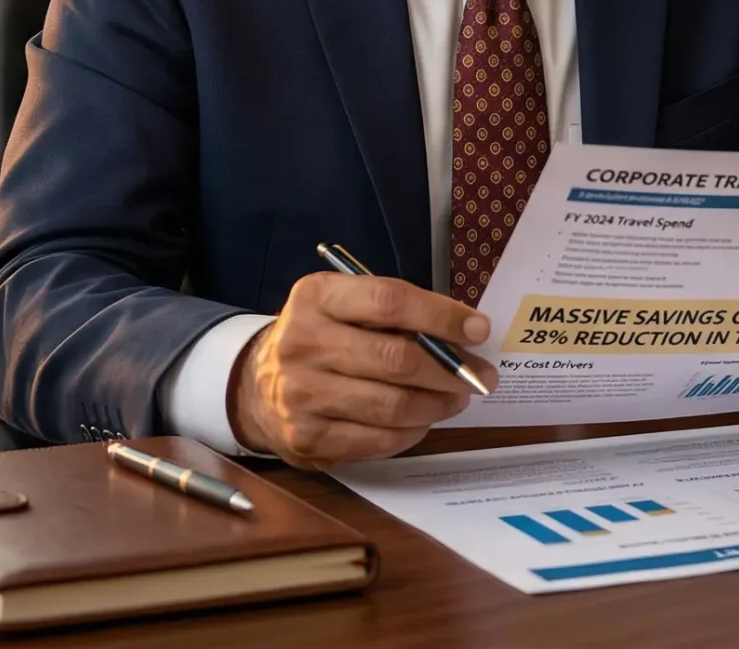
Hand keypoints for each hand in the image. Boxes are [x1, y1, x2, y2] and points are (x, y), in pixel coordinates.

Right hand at [226, 272, 498, 469]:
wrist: (257, 387)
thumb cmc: (321, 339)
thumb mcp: (344, 307)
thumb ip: (396, 314)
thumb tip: (466, 335)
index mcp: (315, 298)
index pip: (389, 302)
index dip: (441, 316)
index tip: (479, 329)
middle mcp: (302, 343)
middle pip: (396, 359)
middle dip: (451, 370)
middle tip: (481, 375)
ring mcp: (300, 395)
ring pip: (393, 405)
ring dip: (437, 404)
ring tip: (456, 398)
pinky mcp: (307, 438)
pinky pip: (379, 440)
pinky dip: (412, 431)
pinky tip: (423, 420)